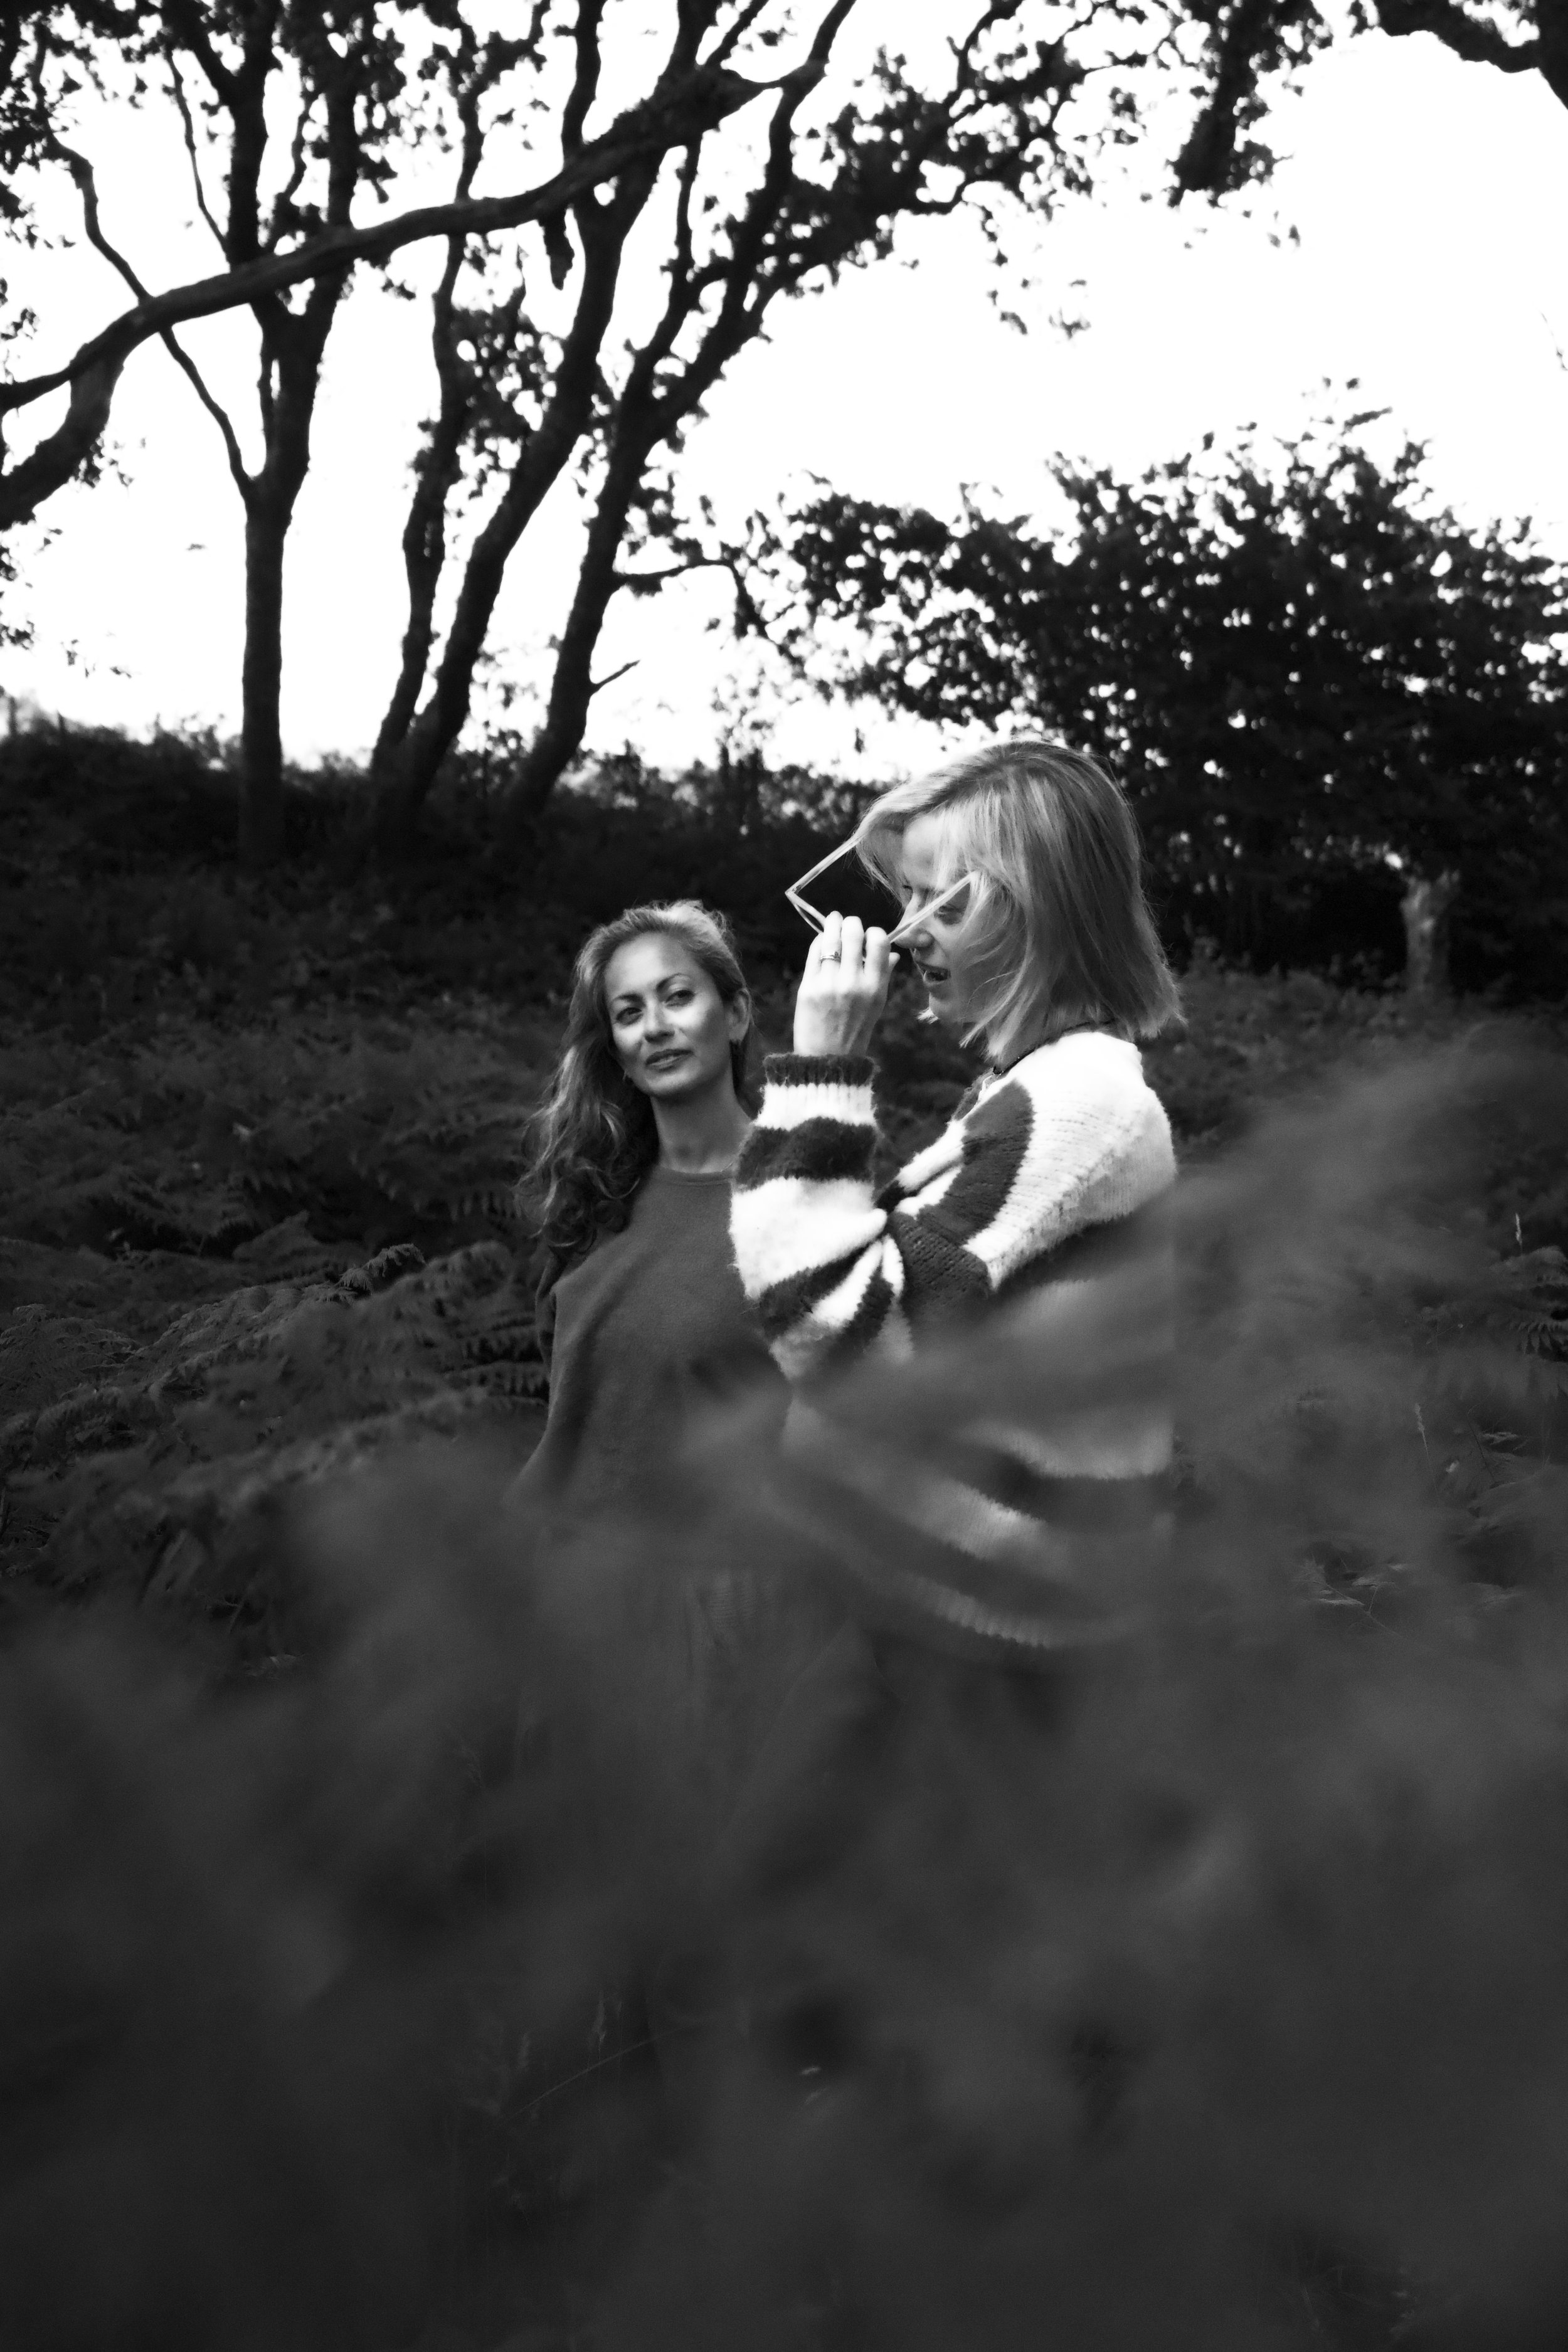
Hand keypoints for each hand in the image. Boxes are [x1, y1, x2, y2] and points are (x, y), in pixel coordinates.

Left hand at [793, 913, 894, 1055]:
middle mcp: (853, 983)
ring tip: (833, 921)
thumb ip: (883, 975)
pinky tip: (822, 942)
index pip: (879, 942)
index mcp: (875, 987)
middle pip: (853, 933)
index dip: (874, 932)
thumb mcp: (877, 1005)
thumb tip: (891, 952)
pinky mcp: (808, 987)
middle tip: (848, 923)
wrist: (827, 1059)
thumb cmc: (855, 1031)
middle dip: (851, 923)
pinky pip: (814, 952)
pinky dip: (819, 942)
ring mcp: (828, 984)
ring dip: (832, 924)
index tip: (868, 936)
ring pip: (830, 939)